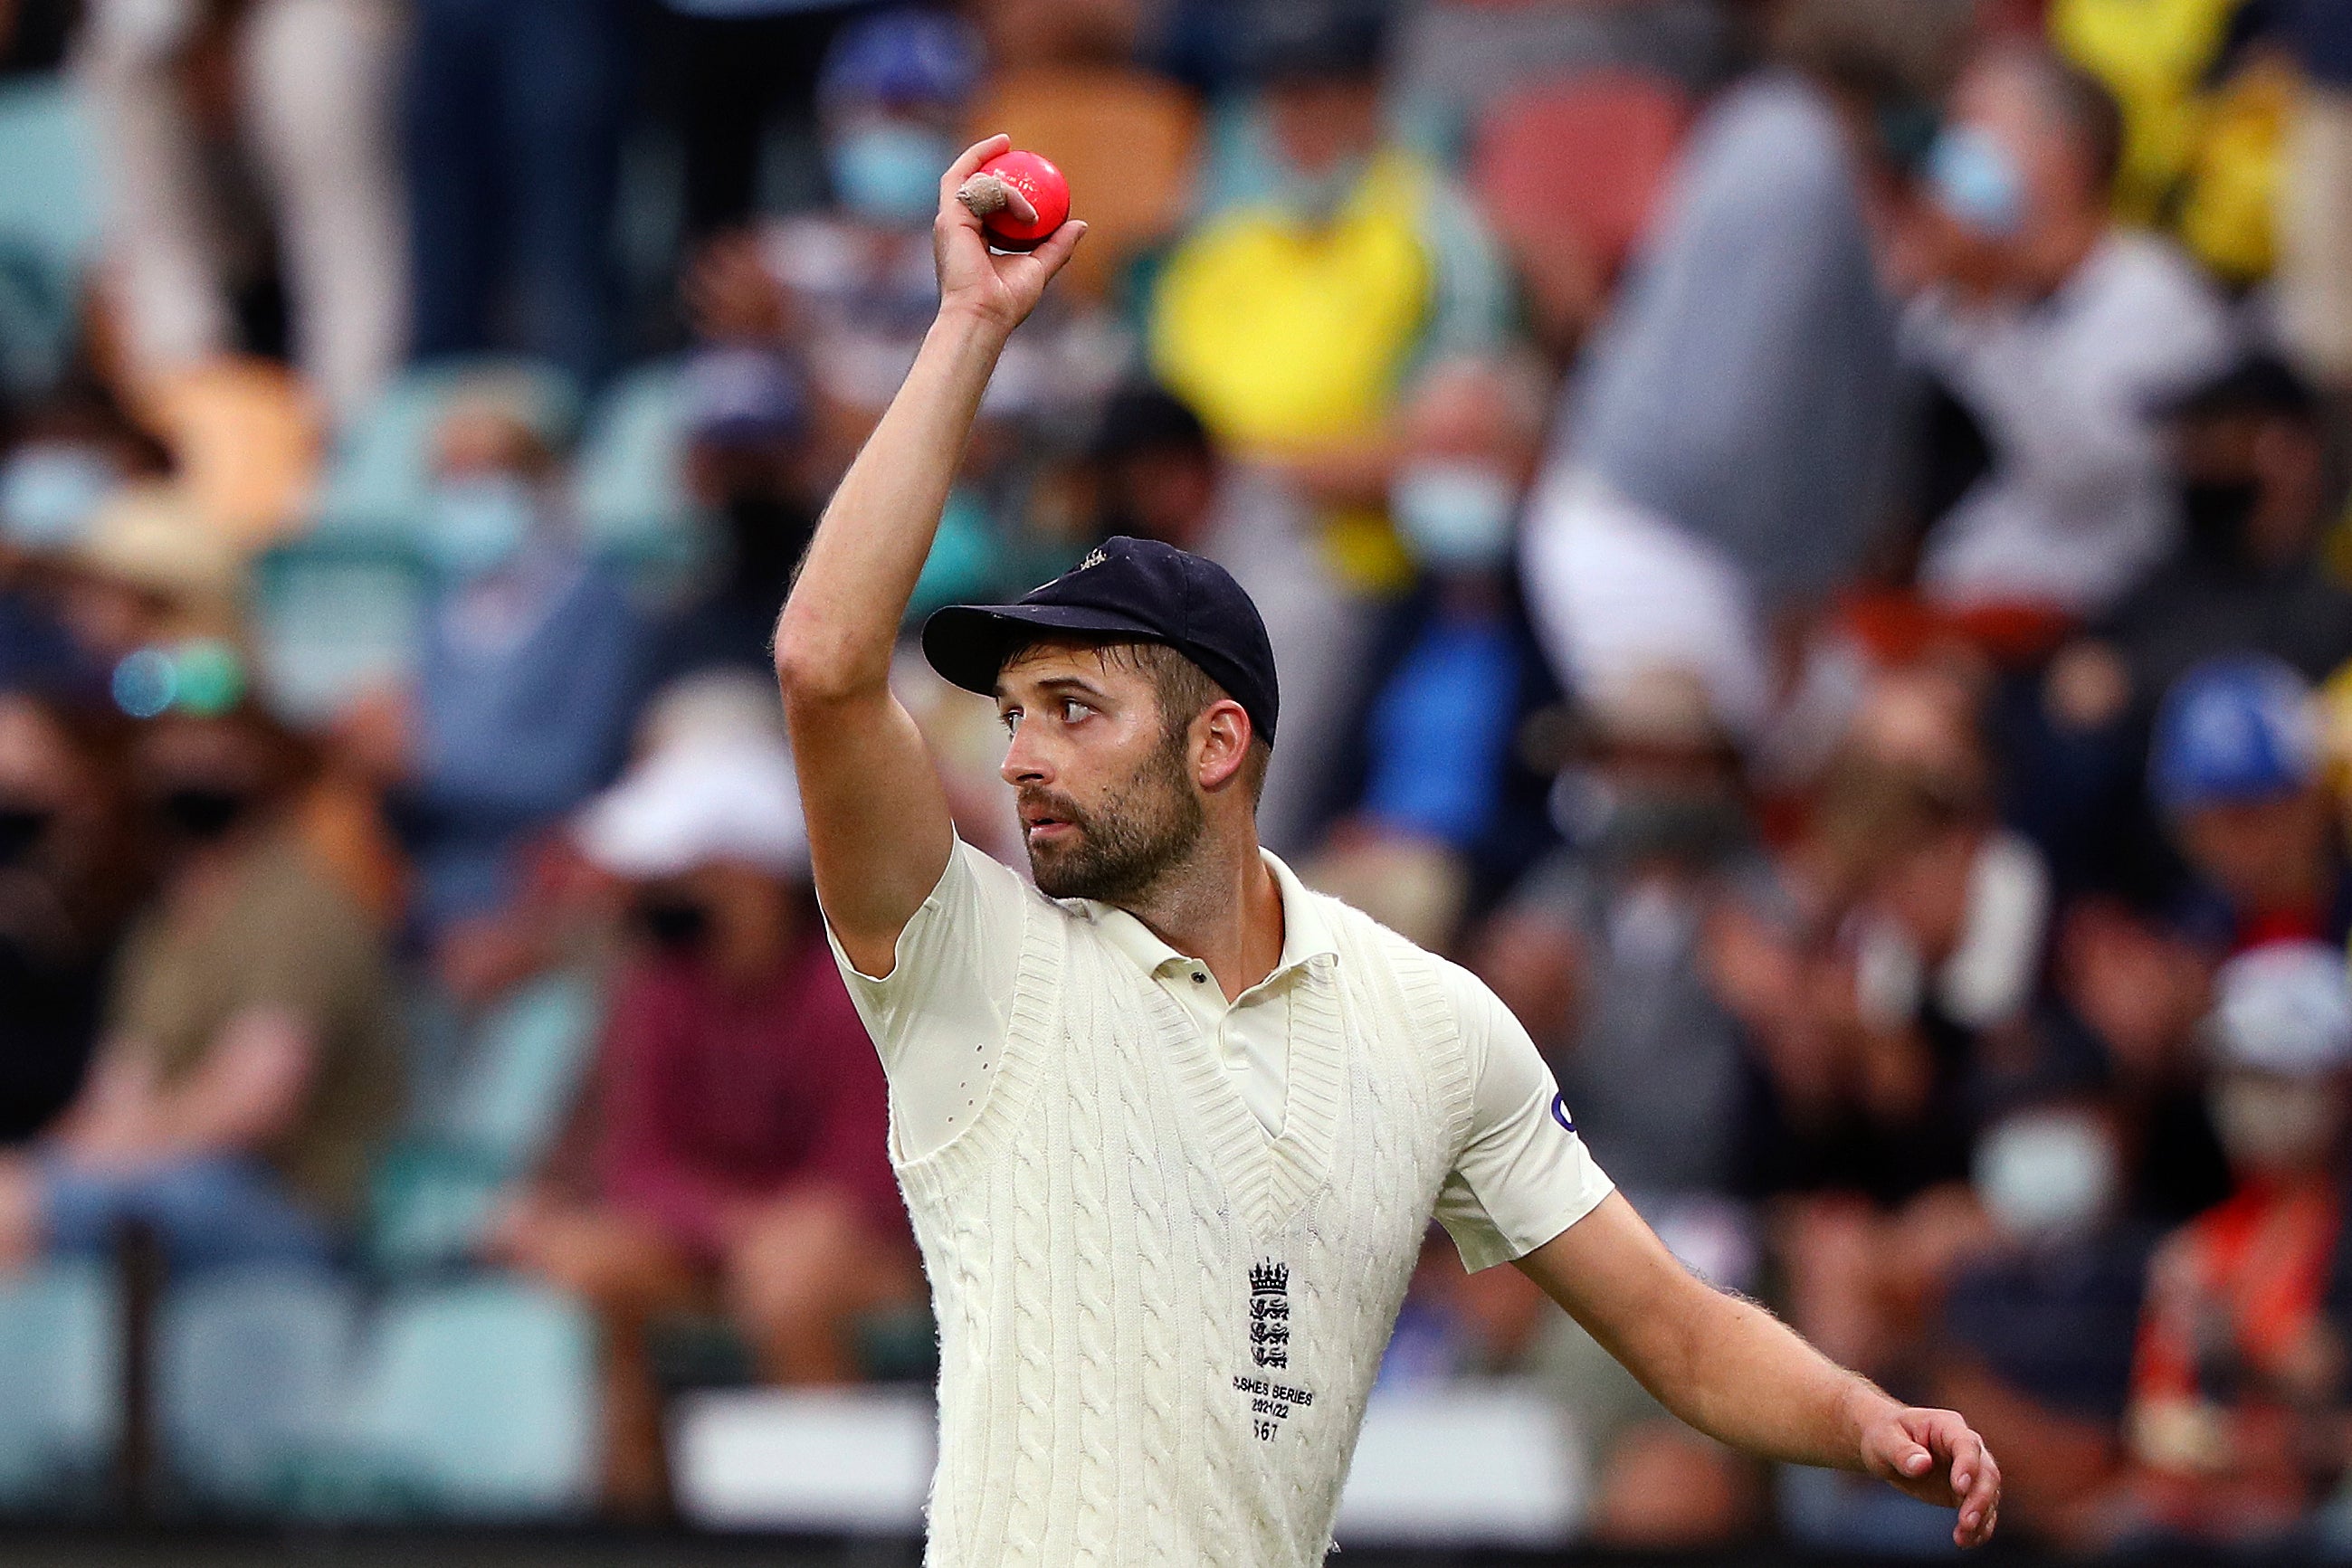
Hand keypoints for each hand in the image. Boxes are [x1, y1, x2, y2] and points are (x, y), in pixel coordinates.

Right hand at [932, 134, 1084, 335]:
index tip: (1017, 162)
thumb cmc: (1007, 301)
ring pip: (974, 181)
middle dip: (983, 157)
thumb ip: (1057, 245)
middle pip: (968, 181)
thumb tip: (1080, 225)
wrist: (986, 316)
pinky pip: (973, 185)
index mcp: (972, 237)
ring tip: (1030, 208)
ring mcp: (950, 221)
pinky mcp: (949, 218)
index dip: (994, 177)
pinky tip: (1015, 184)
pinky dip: (997, 184)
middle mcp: (956, 227)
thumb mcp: (1039, 267)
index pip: (981, 200)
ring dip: (1007, 187)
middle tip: (1008, 143)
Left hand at [1861, 1403, 2001, 1546]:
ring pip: (1989, 1493)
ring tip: (1963, 1538)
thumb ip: (1901, 1451)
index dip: (1967, 1465)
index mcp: (1947, 1425)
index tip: (1959, 1488)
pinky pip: (1982, 1510)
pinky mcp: (1967, 1492)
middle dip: (1980, 1498)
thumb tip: (1922, 1464)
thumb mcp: (1884, 1440)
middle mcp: (1966, 1446)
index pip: (1966, 1444)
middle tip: (1965, 1522)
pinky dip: (1979, 1527)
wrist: (1886, 1446)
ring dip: (1981, 1518)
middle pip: (1986, 1471)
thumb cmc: (1884, 1436)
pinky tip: (1967, 1541)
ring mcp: (1970, 1469)